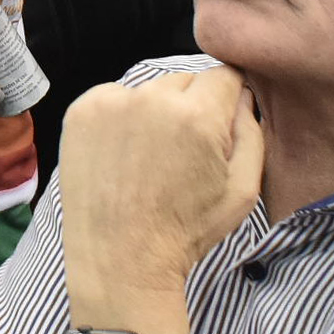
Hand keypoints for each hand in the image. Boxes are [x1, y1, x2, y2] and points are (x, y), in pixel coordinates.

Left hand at [57, 64, 264, 319]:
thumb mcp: (242, 189)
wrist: (120, 258)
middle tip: (183, 152)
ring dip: (155, 111)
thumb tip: (243, 96)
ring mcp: (111, 102)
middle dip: (192, 108)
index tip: (219, 124)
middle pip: (186, 81)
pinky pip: (114, 98)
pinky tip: (123, 155)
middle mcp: (152, 98)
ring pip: (149, 89)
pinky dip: (121, 117)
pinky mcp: (81, 111)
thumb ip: (251, 132)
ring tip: (150, 157)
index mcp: (197, 115)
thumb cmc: (186, 230)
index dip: (227, 99)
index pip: (224, 74)